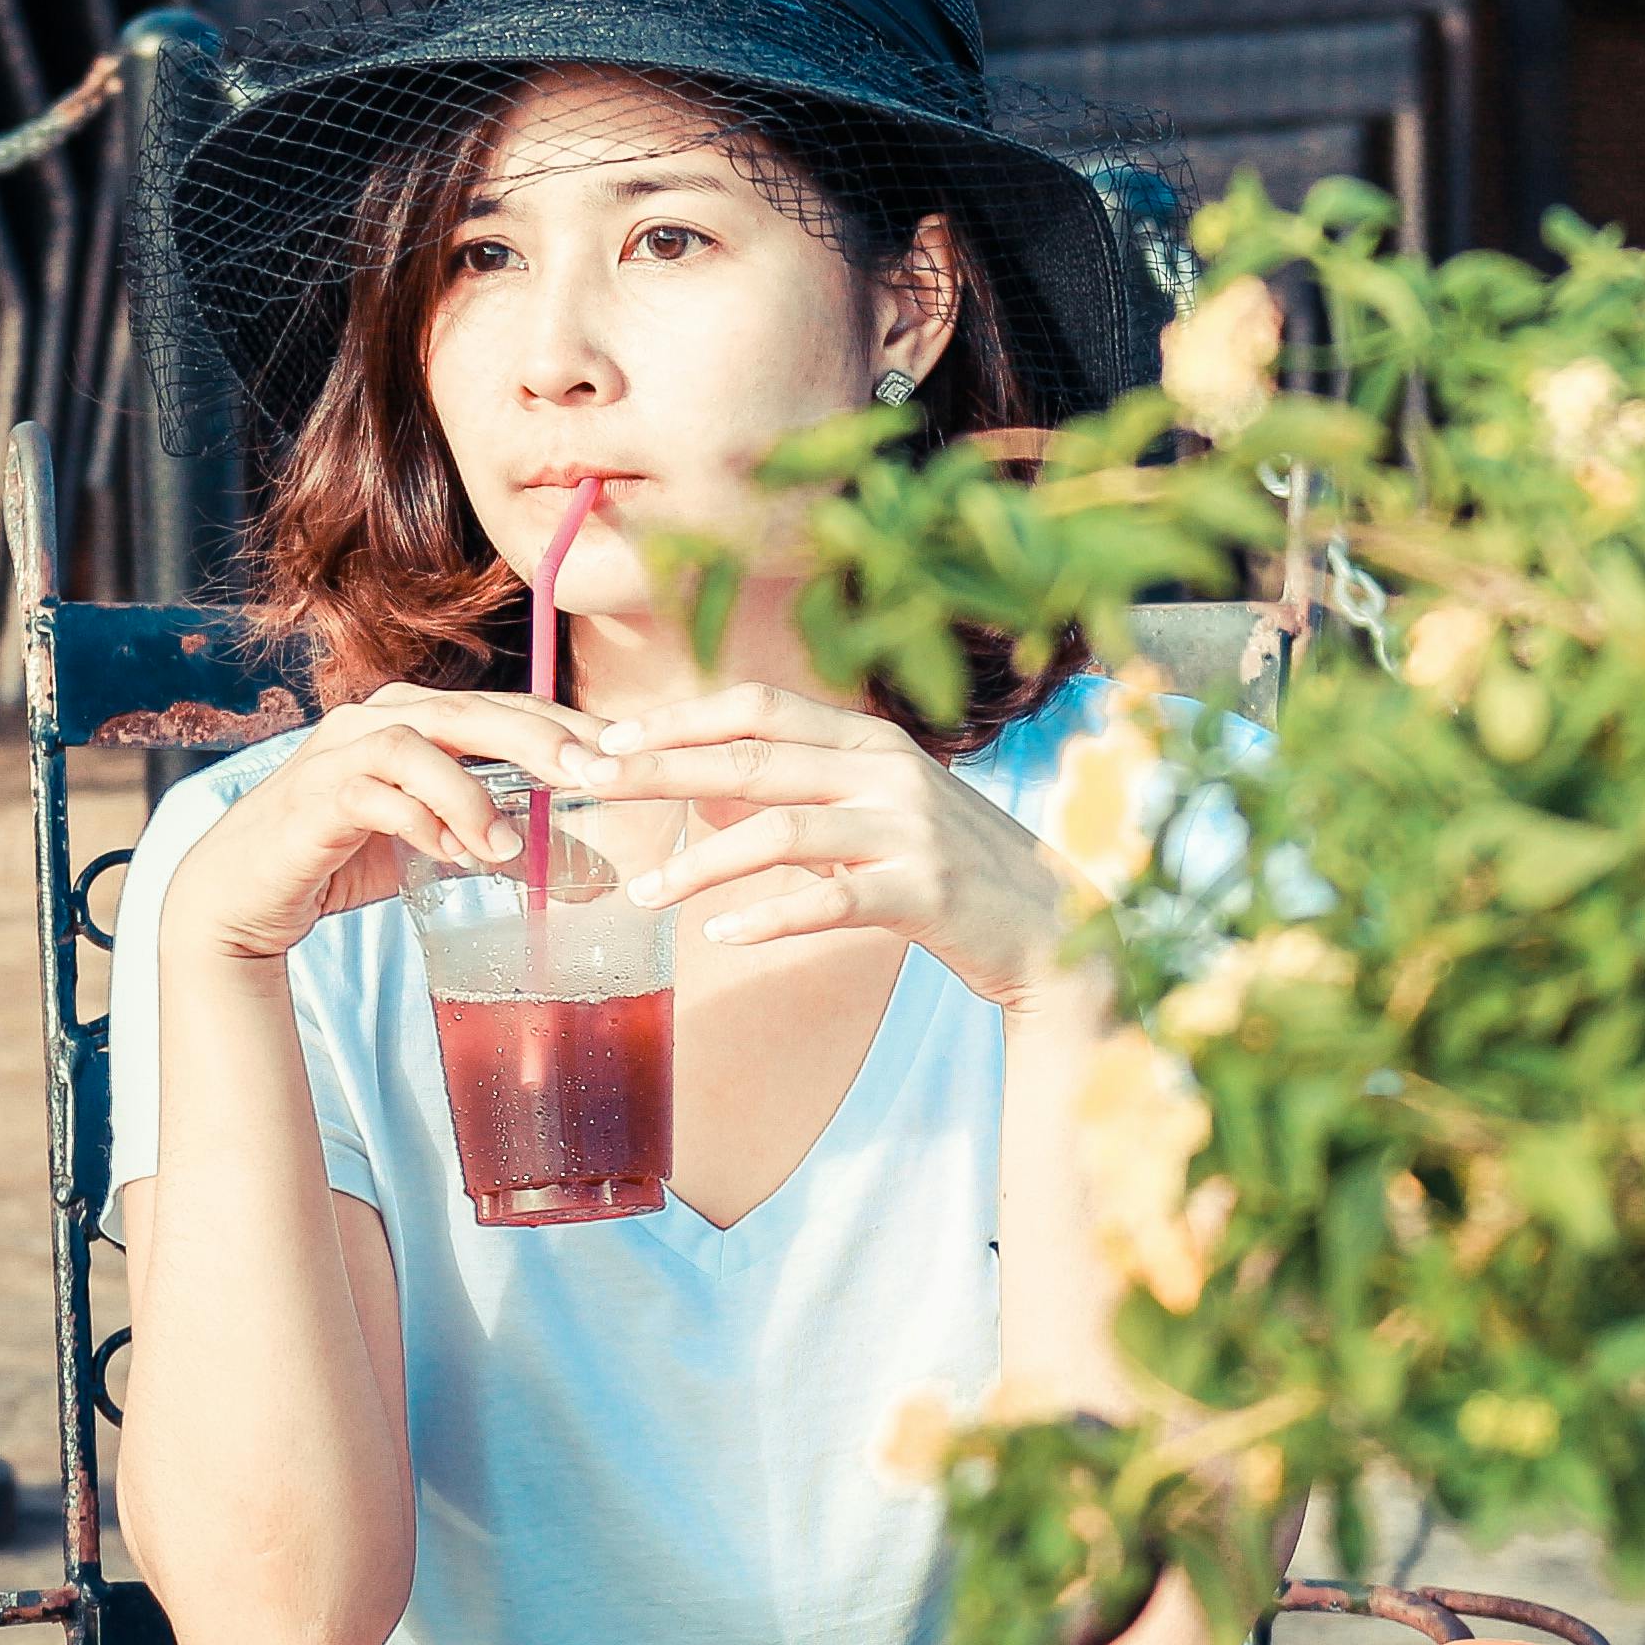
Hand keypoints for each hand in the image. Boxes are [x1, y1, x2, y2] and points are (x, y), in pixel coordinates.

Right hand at [158, 684, 611, 969]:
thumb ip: (501, 846)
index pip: (508, 706)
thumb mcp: (437, 847)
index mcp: (417, 718)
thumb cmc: (346, 857)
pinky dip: (419, 822)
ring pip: (420, 744)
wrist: (243, 892)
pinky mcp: (313, 796)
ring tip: (511, 848)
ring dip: (473, 794)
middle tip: (596, 777)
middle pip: (473, 710)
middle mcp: (378, 718)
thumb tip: (591, 881)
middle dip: (541, 739)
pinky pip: (374, 795)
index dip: (569, 724)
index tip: (628, 753)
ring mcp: (340, 751)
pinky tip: (449, 855)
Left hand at [591, 685, 1079, 1011]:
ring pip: (782, 831)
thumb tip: (708, 779)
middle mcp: (889, 770)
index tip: (608, 739)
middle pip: (753, 758)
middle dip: (660, 771)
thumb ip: (813, 787)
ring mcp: (910, 830)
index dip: (679, 718)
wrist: (1055, 927)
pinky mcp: (926, 893)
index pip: (759, 708)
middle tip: (589, 788)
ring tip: (644, 894)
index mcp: (872, 741)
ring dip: (700, 862)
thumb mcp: (886, 808)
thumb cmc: (954, 870)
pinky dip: (770, 918)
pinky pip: (832, 901)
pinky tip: (722, 936)